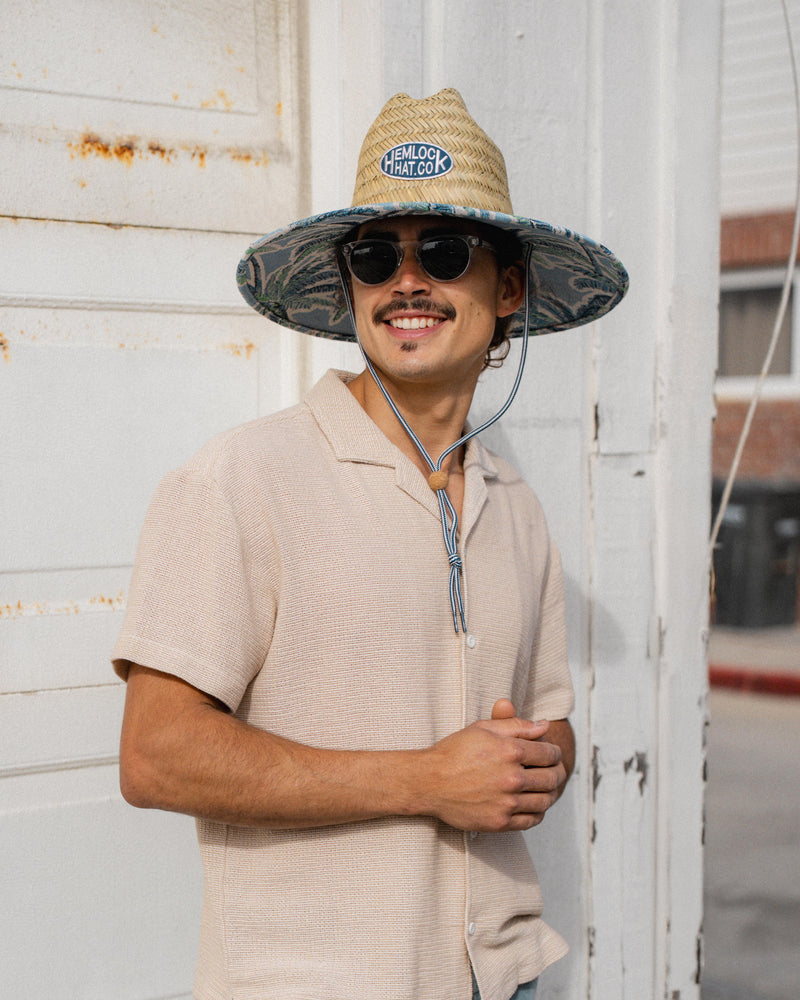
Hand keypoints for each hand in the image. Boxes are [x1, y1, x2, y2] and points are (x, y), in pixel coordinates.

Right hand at [418, 698, 565, 832]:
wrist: (429, 781)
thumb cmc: (455, 751)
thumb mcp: (484, 729)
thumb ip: (517, 725)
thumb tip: (545, 725)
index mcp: (510, 751)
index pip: (549, 754)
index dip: (555, 752)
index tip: (552, 754)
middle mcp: (512, 778)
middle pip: (552, 778)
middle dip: (557, 772)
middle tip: (555, 771)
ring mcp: (506, 803)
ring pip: (545, 800)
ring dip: (550, 793)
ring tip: (546, 787)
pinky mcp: (500, 822)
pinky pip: (532, 820)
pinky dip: (539, 812)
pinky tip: (533, 804)